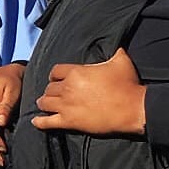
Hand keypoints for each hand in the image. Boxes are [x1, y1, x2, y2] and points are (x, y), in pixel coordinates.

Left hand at [31, 48, 146, 136]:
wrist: (133, 109)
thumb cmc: (128, 85)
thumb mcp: (122, 61)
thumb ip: (115, 52)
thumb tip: (117, 46)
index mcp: (76, 72)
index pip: (55, 71)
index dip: (55, 76)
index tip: (56, 79)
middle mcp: (67, 88)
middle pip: (49, 88)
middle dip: (50, 90)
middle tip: (53, 94)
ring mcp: (66, 106)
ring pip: (45, 103)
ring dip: (44, 103)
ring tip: (44, 105)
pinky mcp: (69, 122)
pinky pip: (47, 122)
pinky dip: (39, 122)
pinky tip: (35, 121)